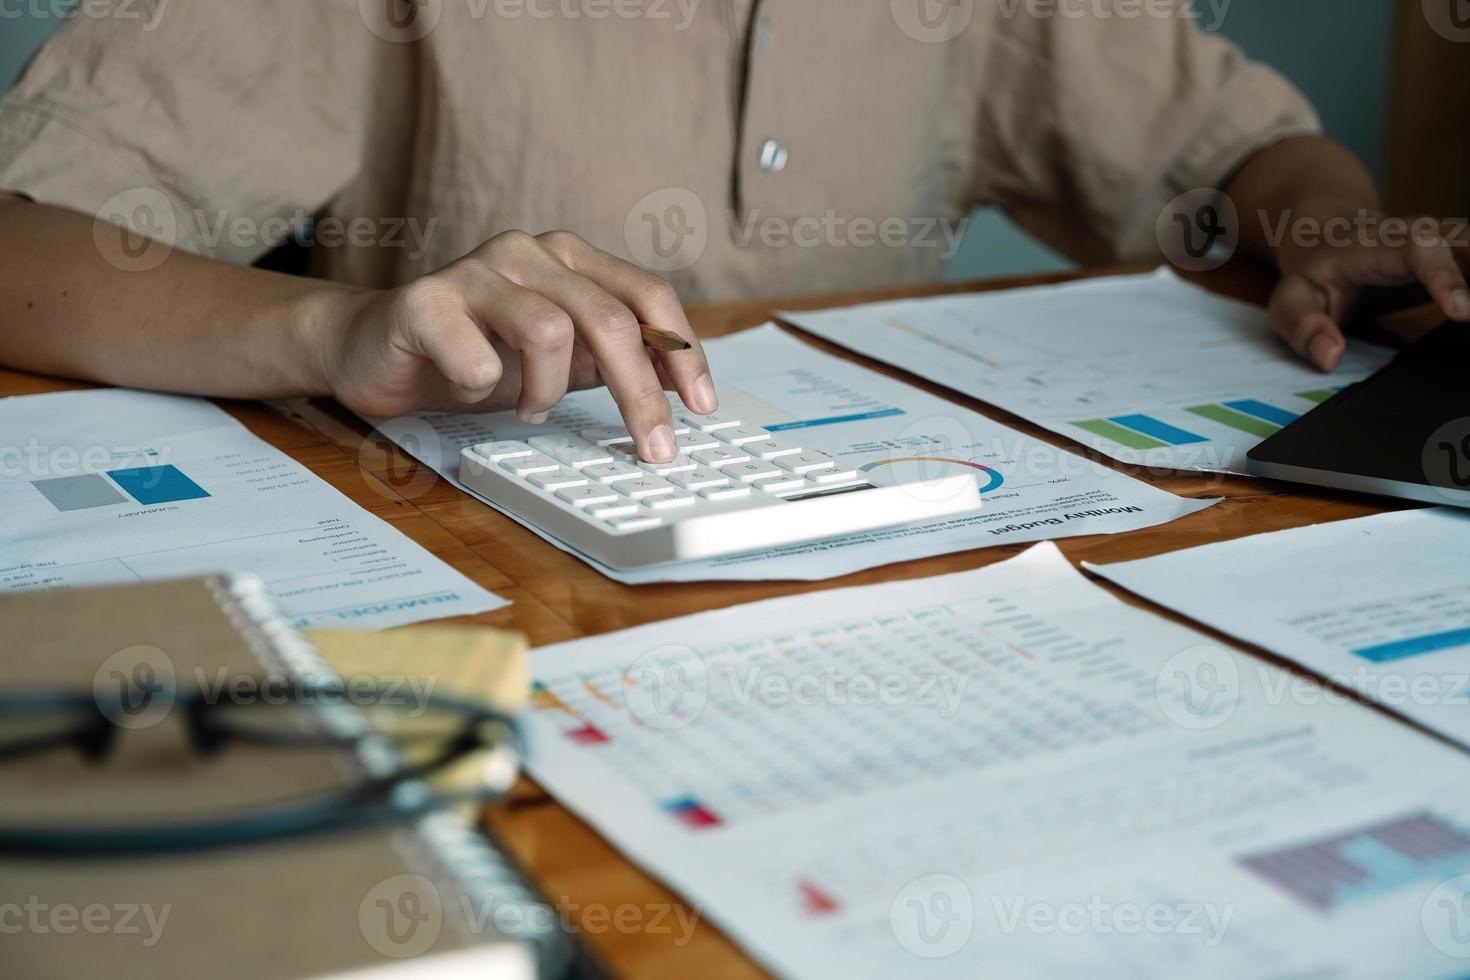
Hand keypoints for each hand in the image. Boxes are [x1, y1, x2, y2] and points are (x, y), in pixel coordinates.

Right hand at [317, 230, 715, 461]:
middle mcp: (529, 251)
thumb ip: (608, 358)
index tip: (702, 406)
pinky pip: (479, 359)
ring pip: (550, 332)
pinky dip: (483, 390)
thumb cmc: (470, 353)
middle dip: (640, 394)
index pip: (647, 294)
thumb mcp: (555, 360)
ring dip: (547, 391)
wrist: (370, 350)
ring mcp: (476, 269)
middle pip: (610, 318)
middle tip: (654, 449)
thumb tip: (678, 386)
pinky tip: (468, 391)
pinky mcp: (425, 300)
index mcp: (569, 258)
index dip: (682, 351)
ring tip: (529, 410)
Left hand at [1268, 212, 1469, 370]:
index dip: (1444, 275)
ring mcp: (1444, 238)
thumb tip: (1330, 356)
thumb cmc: (1311, 269)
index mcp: (1373, 245)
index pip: (1416, 250)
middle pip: (1467, 241)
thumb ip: (1303, 327)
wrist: (1327, 230)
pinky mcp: (1459, 250)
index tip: (1464, 310)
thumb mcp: (1288, 299)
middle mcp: (1417, 233)